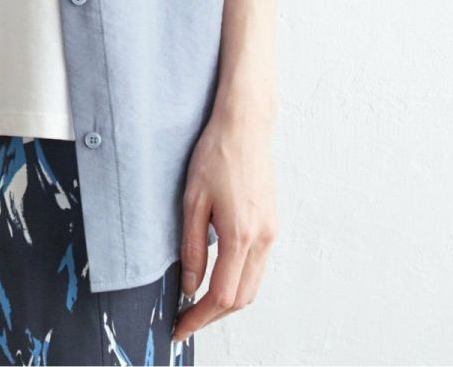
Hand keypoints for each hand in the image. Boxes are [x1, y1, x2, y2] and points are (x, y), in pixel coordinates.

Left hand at [171, 102, 278, 345]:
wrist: (246, 126)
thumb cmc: (216, 154)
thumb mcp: (192, 199)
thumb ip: (193, 247)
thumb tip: (190, 286)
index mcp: (241, 235)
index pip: (221, 295)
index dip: (199, 318)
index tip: (180, 327)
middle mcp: (262, 239)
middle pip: (241, 299)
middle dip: (213, 315)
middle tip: (186, 320)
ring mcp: (271, 233)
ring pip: (253, 286)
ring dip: (227, 301)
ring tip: (198, 304)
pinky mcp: (272, 224)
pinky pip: (258, 267)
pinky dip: (239, 281)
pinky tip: (219, 277)